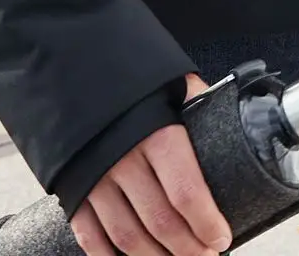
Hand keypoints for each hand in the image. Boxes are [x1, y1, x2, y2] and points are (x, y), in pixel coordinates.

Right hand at [70, 74, 231, 254]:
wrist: (66, 61)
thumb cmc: (127, 75)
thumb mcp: (168, 80)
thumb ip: (197, 100)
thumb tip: (232, 115)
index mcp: (155, 131)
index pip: (187, 192)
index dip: (206, 223)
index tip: (221, 238)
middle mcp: (123, 158)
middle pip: (161, 222)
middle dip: (188, 248)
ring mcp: (94, 178)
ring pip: (128, 238)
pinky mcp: (71, 189)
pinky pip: (90, 237)